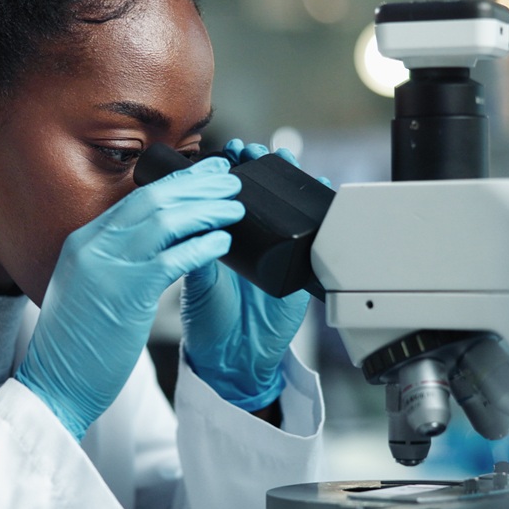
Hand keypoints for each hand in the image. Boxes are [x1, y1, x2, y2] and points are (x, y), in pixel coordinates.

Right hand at [17, 156, 244, 438]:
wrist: (53, 385)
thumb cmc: (73, 347)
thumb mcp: (84, 290)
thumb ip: (109, 262)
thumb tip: (149, 248)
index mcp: (83, 243)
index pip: (135, 200)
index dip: (174, 185)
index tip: (202, 176)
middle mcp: (93, 247)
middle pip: (153, 200)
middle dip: (196, 186)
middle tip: (228, 178)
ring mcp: (108, 267)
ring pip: (166, 221)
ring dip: (206, 210)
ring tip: (235, 206)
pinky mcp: (127, 293)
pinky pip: (173, 259)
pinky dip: (202, 246)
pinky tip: (222, 243)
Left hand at [180, 139, 309, 411]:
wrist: (232, 359)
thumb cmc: (210, 321)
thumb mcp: (198, 283)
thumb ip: (195, 255)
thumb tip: (188, 222)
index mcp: (225, 240)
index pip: (229, 195)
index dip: (228, 172)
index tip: (224, 151)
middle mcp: (254, 241)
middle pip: (262, 193)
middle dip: (258, 165)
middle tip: (249, 149)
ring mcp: (279, 253)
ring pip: (290, 207)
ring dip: (289, 179)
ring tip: (280, 157)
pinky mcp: (302, 270)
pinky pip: (317, 236)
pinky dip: (320, 212)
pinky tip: (319, 189)